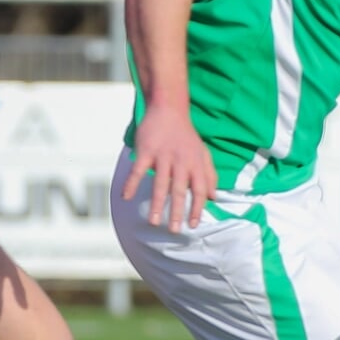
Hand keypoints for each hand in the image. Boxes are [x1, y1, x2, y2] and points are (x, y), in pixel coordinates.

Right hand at [123, 109, 215, 231]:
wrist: (169, 109)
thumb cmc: (186, 136)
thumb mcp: (203, 153)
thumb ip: (209, 175)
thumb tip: (213, 197)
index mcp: (196, 164)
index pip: (199, 190)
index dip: (197, 208)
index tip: (193, 224)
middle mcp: (181, 161)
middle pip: (180, 191)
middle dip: (177, 212)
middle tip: (174, 230)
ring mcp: (163, 156)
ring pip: (160, 184)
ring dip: (156, 204)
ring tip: (153, 221)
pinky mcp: (146, 150)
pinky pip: (138, 170)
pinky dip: (131, 183)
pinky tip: (126, 197)